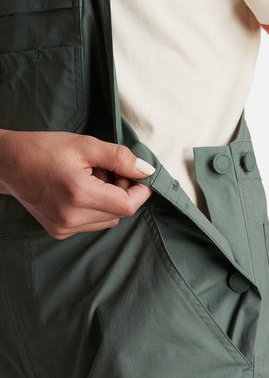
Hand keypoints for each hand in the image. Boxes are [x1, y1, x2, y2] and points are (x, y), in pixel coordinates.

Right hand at [0, 130, 154, 238]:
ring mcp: (64, 228)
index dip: (140, 191)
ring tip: (92, 180)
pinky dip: (97, 208)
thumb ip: (120, 158)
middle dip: (124, 192)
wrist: (8, 164)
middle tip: (110, 171)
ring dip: (111, 201)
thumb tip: (147, 171)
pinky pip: (94, 223)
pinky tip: (82, 191)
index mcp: (79, 195)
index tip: (140, 176)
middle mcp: (71, 218)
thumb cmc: (44, 150)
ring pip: (110, 219)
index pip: (128, 205)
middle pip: (120, 213)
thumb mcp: (85, 145)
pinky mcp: (60, 231)